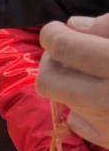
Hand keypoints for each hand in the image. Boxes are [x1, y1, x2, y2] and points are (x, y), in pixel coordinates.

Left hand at [37, 14, 108, 148]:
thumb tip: (73, 26)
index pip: (63, 48)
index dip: (52, 34)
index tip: (56, 30)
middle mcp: (108, 98)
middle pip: (48, 80)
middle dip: (51, 61)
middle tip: (69, 51)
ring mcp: (107, 124)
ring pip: (61, 101)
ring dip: (67, 83)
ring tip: (92, 72)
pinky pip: (78, 122)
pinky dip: (83, 108)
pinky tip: (102, 98)